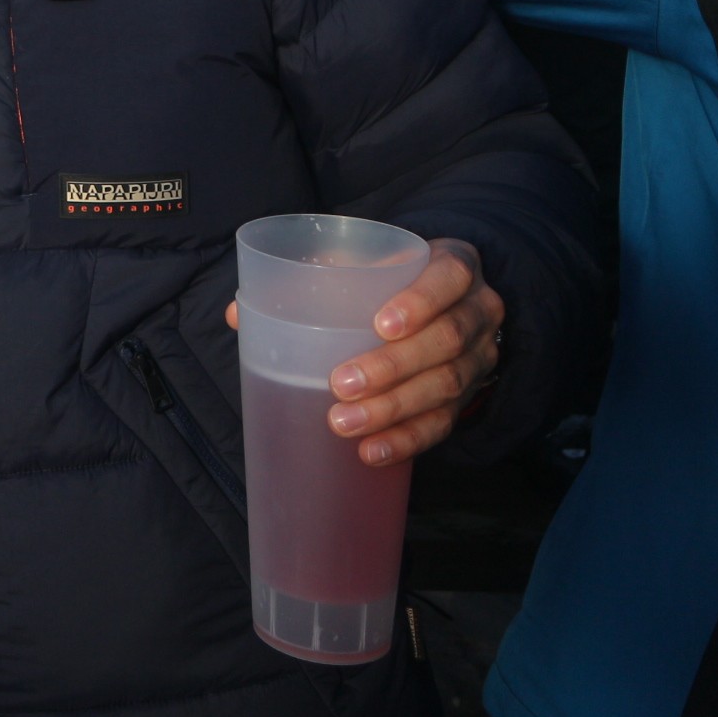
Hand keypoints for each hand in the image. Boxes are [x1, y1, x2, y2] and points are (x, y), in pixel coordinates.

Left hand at [226, 237, 503, 467]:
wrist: (438, 305)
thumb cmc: (384, 280)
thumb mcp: (358, 265)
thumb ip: (305, 279)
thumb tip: (239, 314)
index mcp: (454, 265)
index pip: (449, 276)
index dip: (420, 301)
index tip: (379, 324)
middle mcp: (477, 310)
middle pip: (446, 340)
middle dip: (392, 367)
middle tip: (340, 384)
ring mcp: (478, 357)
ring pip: (447, 386)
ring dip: (393, 409)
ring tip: (344, 423)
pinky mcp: (468, 397)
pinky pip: (445, 423)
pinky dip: (407, 440)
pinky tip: (372, 451)